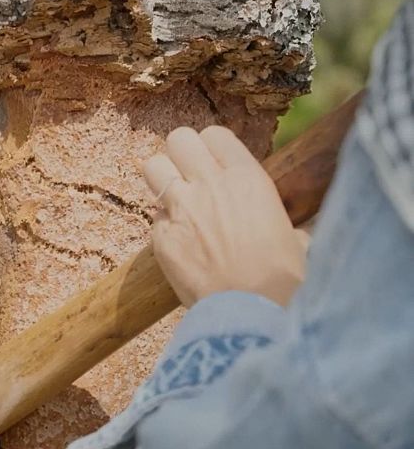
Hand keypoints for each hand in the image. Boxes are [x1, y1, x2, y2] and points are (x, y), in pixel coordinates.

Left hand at [143, 126, 308, 306]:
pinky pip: (154, 218)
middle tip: (191, 176)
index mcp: (248, 178)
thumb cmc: (283, 280)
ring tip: (176, 199)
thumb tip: (291, 236)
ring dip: (162, 179)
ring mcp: (180, 209)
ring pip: (152, 167)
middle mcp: (210, 184)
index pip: (216, 134)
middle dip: (182, 154)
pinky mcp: (160, 237)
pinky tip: (180, 244)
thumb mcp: (296, 239)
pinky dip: (164, 227)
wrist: (250, 314)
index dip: (214, 148)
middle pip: (179, 139)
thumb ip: (282, 224)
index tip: (217, 165)